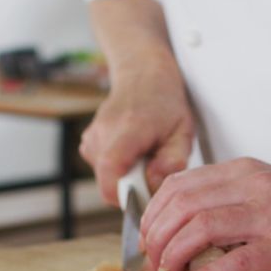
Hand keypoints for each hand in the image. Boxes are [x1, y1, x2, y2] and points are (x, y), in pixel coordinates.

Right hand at [79, 70, 194, 204]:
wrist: (141, 77)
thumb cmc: (164, 104)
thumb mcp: (182, 131)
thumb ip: (173, 160)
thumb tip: (154, 183)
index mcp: (127, 129)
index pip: (110, 173)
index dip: (126, 194)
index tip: (146, 191)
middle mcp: (102, 133)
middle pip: (110, 182)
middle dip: (134, 186)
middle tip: (153, 165)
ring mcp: (91, 139)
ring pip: (107, 179)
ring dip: (127, 176)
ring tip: (143, 153)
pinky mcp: (87, 145)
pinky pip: (103, 171)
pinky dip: (119, 168)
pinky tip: (131, 151)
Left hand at [140, 158, 270, 270]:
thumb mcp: (266, 189)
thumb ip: (228, 197)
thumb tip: (181, 224)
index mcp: (244, 171)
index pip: (179, 185)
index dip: (153, 215)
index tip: (147, 240)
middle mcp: (253, 186)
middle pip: (182, 206)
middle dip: (156, 238)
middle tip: (153, 263)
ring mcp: (270, 215)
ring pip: (199, 229)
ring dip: (173, 257)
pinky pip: (231, 261)